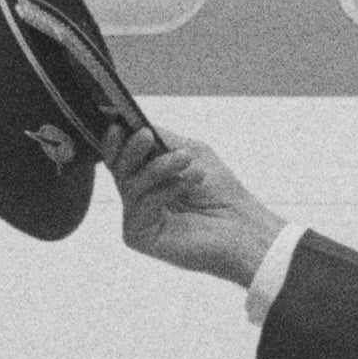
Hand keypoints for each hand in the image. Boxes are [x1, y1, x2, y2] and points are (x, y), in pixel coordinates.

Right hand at [107, 123, 278, 287]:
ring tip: (186, 159)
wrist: (241, 227)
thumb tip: (135, 124)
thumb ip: (162, 139)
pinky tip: (189, 184)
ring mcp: (137, 217)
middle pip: (118, 168)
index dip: (116, 140)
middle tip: (146, 136)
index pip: (121, 157)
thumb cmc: (221, 193)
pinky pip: (139, 205)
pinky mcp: (138, 235)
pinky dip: (165, 190)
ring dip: (159, 167)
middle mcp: (139, 198)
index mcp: (149, 178)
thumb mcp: (191, 152)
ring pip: (129, 184)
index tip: (118, 123)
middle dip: (132, 149)